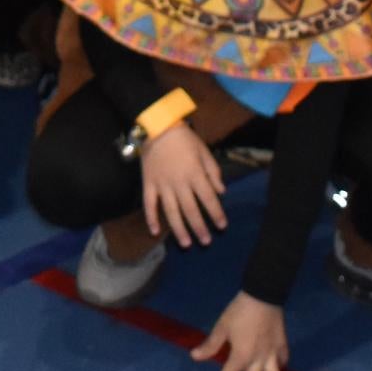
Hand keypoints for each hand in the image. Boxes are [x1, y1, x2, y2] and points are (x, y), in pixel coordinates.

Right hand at [139, 120, 227, 248]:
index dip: (216, 214)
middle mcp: (179, 183)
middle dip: (200, 228)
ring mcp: (162, 185)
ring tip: (186, 244)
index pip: (209, 199)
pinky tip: (155, 232)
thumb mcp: (204, 151)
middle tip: (206, 242)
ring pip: (171, 212)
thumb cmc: (184, 138)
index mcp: (195, 174)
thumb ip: (213, 172)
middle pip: (191, 210)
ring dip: (179, 229)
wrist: (157, 127)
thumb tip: (221, 192)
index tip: (222, 226)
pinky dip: (151, 218)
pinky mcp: (149, 184)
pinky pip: (149, 204)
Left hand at [192, 292, 290, 370]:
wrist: (263, 296)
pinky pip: (283, 363)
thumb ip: (210, 345)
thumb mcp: (222, 327)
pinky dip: (279, 367)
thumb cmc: (239, 312)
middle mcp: (257, 361)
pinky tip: (276, 367)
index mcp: (240, 356)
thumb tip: (194, 356)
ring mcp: (272, 356)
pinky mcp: (283, 347)